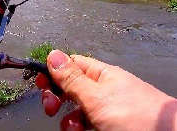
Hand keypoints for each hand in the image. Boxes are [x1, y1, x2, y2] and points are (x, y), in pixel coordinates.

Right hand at [37, 50, 176, 130]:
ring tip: (75, 129)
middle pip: (73, 89)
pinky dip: (83, 127)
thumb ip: (73, 79)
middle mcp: (106, 89)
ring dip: (70, 120)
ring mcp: (111, 109)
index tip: (39, 84)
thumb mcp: (97, 97)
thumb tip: (53, 54)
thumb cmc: (137, 116)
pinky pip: (92, 123)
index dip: (53, 72)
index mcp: (102, 75)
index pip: (71, 64)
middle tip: (52, 109)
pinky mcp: (115, 125)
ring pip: (80, 111)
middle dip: (59, 99)